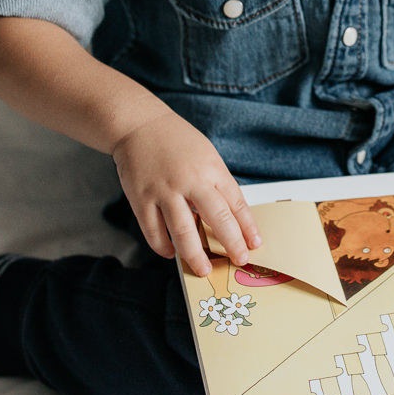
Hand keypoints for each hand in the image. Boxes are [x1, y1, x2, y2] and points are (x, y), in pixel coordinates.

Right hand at [111, 109, 261, 276]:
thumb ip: (217, 184)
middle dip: (231, 244)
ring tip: (203, 269)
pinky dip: (163, 247)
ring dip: (195, 255)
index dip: (248, 227)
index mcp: (211, 169)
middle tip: (239, 261)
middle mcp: (190, 180)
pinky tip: (172, 253)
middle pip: (216, 218)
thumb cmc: (177, 141)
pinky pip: (153, 231)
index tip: (254, 244)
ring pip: (183, 231)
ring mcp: (164, 191)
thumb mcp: (207, 156)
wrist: (139, 124)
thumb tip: (231, 217)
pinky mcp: (141, 199)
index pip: (236, 203)